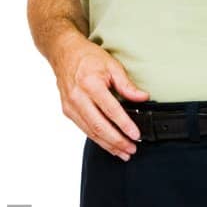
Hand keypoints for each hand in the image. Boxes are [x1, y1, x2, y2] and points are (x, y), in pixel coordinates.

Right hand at [54, 41, 148, 159]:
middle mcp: (78, 97)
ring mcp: (71, 106)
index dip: (124, 125)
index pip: (111, 110)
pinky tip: (109, 145)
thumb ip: (126, 84)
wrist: (63, 53)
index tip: (136, 135)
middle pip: (99, 126)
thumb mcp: (111, 65)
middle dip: (117, 141)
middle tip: (132, 149)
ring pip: (91, 132)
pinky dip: (98, 139)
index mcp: (90, 84)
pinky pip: (84, 129)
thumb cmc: (88, 57)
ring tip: (123, 153)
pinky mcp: (68, 112)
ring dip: (108, 145)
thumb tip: (143, 98)